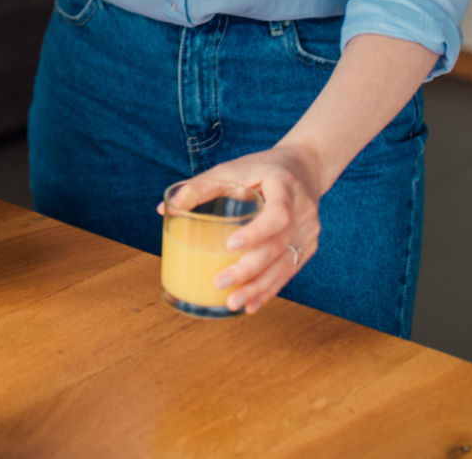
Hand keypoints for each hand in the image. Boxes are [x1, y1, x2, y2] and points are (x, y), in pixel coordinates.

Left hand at [160, 143, 324, 314]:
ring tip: (233, 303)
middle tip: (220, 282)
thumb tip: (162, 208)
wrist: (306, 167)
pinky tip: (251, 305)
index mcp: (285, 186)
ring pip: (285, 265)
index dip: (256, 232)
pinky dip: (269, 289)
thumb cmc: (262, 168)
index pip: (278, 214)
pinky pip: (289, 271)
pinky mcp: (308, 246)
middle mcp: (303, 210)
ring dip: (259, 288)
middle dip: (249, 269)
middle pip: (278, 246)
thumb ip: (201, 186)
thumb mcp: (233, 169)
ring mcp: (308, 231)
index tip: (231, 245)